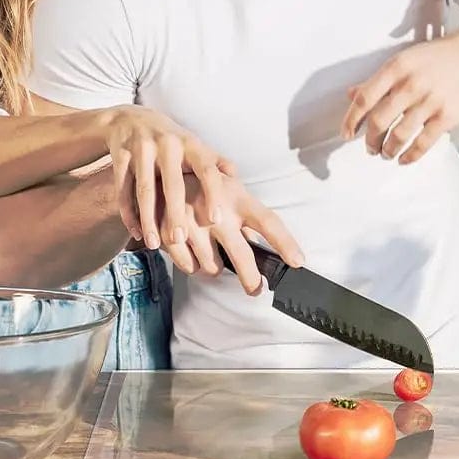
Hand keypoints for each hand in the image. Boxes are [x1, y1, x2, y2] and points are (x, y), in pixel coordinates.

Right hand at [104, 107, 235, 250]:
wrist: (130, 119)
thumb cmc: (172, 141)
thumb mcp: (195, 145)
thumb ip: (216, 163)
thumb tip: (238, 183)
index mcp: (191, 144)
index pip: (206, 169)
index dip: (212, 194)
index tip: (215, 220)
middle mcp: (167, 144)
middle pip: (172, 184)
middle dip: (175, 213)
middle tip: (180, 240)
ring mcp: (141, 150)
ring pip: (144, 190)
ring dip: (148, 219)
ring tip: (154, 244)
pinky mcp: (120, 157)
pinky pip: (123, 190)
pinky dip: (128, 213)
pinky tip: (136, 233)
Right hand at [161, 174, 304, 295]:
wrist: (161, 169)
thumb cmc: (202, 182)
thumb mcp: (229, 190)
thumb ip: (246, 214)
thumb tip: (266, 241)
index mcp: (237, 197)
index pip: (268, 222)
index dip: (285, 243)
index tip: (297, 261)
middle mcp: (217, 209)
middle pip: (240, 254)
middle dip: (250, 278)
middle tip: (255, 288)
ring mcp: (193, 222)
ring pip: (212, 266)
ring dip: (213, 267)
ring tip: (211, 252)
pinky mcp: (171, 232)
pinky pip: (188, 266)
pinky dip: (191, 265)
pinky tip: (192, 252)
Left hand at [340, 26, 458, 163]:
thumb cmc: (442, 56)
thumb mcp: (407, 59)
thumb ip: (379, 79)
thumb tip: (351, 94)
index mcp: (397, 67)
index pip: (364, 99)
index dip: (351, 120)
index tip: (346, 134)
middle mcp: (410, 84)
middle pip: (378, 122)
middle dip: (370, 140)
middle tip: (369, 147)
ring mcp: (430, 101)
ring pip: (398, 136)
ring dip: (387, 150)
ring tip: (385, 153)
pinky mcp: (448, 116)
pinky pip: (422, 144)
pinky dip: (410, 156)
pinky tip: (404, 159)